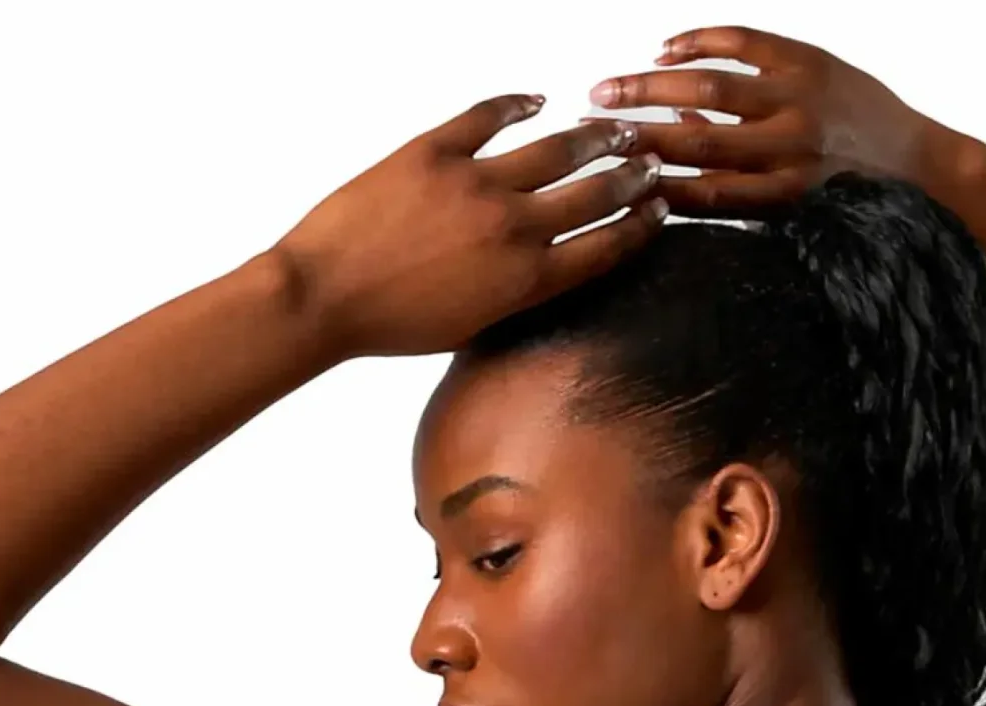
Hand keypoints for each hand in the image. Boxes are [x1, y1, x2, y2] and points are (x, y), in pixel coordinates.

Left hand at [279, 94, 666, 360]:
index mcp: (524, 281)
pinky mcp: (436, 151)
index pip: (602, 247)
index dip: (638, 226)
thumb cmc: (391, 324)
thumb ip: (514, 293)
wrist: (326, 297)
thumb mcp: (470, 326)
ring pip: (555, 149)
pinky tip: (537, 100)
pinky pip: (489, 116)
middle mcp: (513, 229)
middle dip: (631, 175)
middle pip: (593, 193)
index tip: (658, 209)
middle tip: (649, 162)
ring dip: (593, 137)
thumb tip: (542, 268)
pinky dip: (517, 104)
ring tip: (614, 127)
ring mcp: (477, 184)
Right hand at [586, 23, 937, 210]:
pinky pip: (743, 43)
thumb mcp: (792, 213)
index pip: (699, 194)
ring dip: (651, 84)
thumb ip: (734, 190)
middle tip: (590, 124)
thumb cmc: (850, 201)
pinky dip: (700, 42)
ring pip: (711, 87)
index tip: (607, 176)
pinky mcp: (810, 61)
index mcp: (780, 199)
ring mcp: (799, 101)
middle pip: (694, 140)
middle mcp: (788, 151)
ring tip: (611, 86)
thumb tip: (674, 161)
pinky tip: (666, 47)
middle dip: (635, 133)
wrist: (919, 166)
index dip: (648, 185)